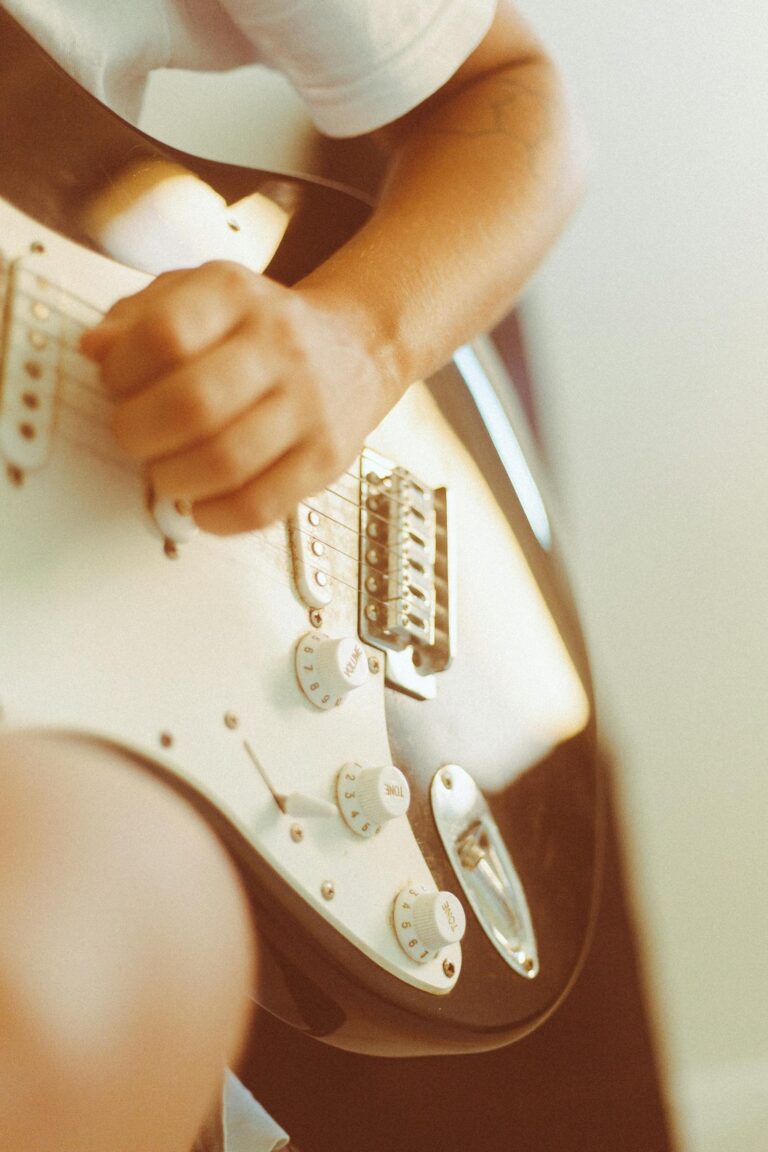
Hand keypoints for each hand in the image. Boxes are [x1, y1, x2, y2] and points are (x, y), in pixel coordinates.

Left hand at [81, 261, 392, 533]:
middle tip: (133, 438)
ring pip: (226, 461)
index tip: (116, 386)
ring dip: (174, 479)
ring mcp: (307, 405)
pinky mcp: (324, 458)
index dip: (122, 370)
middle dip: (140, 433)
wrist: (355, 349)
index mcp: (236, 296)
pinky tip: (202, 504)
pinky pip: (262, 505)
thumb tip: (95, 349)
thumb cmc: (262, 330)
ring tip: (166, 473)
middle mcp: (279, 346)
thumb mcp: (200, 296)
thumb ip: (139, 316)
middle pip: (193, 403)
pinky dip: (217, 516)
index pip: (165, 334)